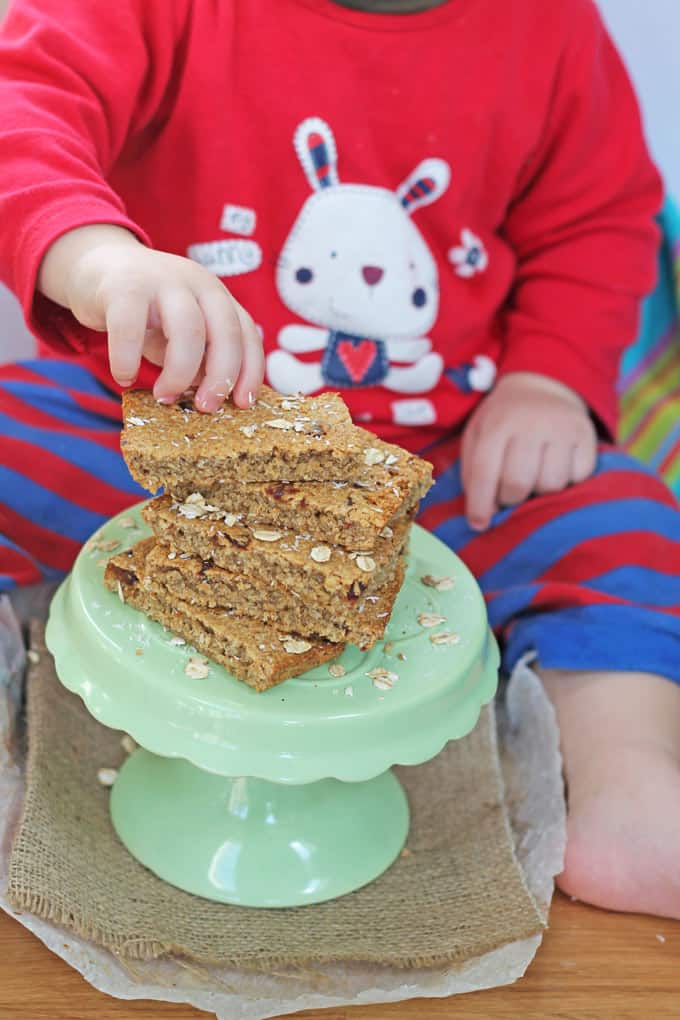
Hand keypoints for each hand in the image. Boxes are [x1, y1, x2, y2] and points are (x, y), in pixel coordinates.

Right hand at [38, 225, 263, 410]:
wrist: (95, 265)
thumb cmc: (145, 311)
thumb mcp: (179, 334)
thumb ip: (199, 359)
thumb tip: (212, 394)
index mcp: (216, 296)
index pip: (246, 333)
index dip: (250, 371)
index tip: (243, 404)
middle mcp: (197, 283)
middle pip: (225, 331)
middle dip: (220, 376)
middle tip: (206, 407)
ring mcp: (162, 280)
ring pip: (187, 330)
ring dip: (180, 372)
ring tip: (164, 396)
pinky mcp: (123, 286)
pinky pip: (130, 329)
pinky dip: (128, 360)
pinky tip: (124, 377)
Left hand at [461, 371, 596, 530]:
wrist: (542, 386)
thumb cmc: (503, 421)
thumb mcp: (478, 435)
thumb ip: (473, 472)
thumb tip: (483, 513)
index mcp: (497, 424)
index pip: (485, 473)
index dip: (480, 505)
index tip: (479, 524)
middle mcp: (531, 422)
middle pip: (519, 483)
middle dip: (510, 499)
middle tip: (508, 494)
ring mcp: (562, 427)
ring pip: (551, 484)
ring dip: (539, 491)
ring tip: (534, 478)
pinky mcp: (587, 434)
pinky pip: (579, 477)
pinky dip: (567, 481)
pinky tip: (556, 467)